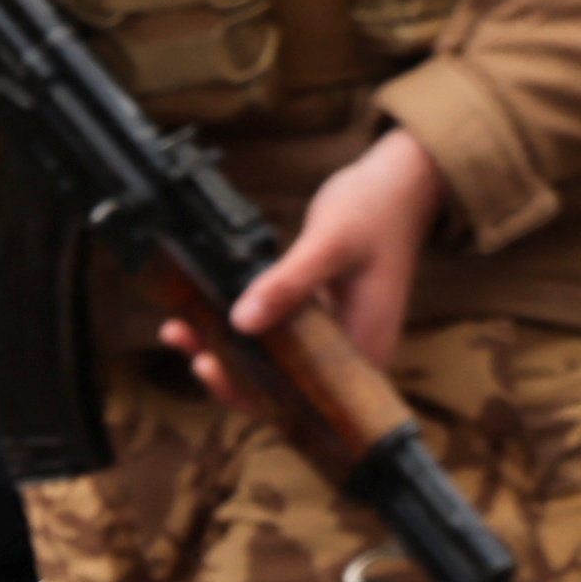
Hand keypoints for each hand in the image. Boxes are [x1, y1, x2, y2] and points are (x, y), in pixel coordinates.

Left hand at [198, 128, 440, 382]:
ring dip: (227, 348)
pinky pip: (275, 335)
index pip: (300, 397)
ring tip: (179, 329)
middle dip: (227, 370)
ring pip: (272, 361)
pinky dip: (241, 327)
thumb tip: (242, 322)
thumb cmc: (377, 212)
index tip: (210, 366)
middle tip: (185, 341)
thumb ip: (289, 283)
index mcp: (362, 352)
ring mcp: (332, 337)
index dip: (249, 392)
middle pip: (279, 385)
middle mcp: (347, 354)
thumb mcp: (330, 243)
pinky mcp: (318, 319)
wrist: (401, 184)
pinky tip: (204, 313)